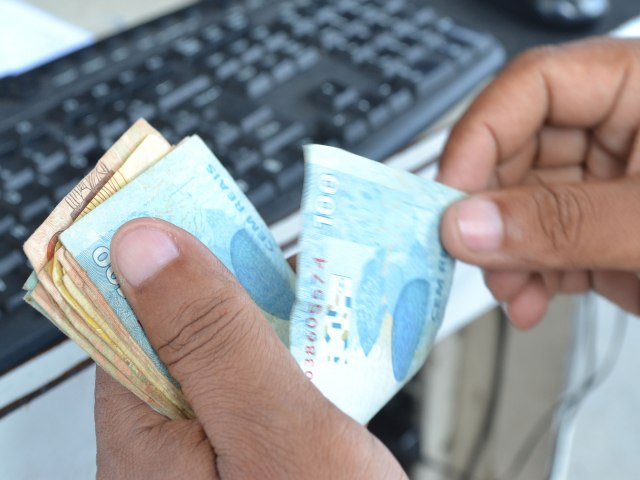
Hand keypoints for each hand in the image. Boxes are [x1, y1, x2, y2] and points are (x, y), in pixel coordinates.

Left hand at [95, 218, 404, 479]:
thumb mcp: (272, 430)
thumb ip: (212, 338)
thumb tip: (146, 244)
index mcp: (145, 425)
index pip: (134, 302)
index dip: (175, 247)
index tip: (221, 205)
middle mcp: (166, 434)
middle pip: (189, 321)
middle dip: (247, 282)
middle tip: (305, 252)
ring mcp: (208, 446)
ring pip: (232, 350)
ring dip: (279, 318)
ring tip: (333, 294)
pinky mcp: (247, 453)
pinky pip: (260, 385)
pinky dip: (294, 358)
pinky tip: (329, 350)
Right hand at [437, 37, 639, 328]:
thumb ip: (565, 223)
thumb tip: (468, 224)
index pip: (534, 87)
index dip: (480, 137)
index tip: (450, 197)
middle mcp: (626, 128)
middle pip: (520, 149)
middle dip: (492, 210)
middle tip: (471, 252)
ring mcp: (616, 182)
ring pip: (528, 205)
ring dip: (508, 253)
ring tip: (512, 288)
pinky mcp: (614, 230)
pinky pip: (551, 243)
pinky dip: (533, 275)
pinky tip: (533, 298)